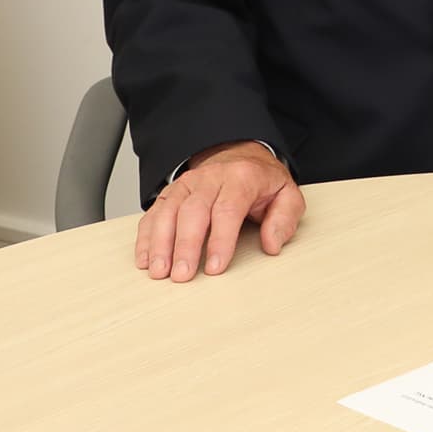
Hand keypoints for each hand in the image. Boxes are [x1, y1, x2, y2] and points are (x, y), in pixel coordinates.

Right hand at [135, 141, 304, 282]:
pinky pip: (154, 213)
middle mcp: (210, 178)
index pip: (228, 209)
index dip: (220, 240)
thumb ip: (284, 219)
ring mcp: (187, 184)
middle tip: (182, 275)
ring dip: (160, 243)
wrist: (240, 156)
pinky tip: (145, 259)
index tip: (215, 267)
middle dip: (186, 246)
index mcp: (242, 178)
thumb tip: (272, 244)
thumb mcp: (287, 195)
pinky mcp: (171, 193)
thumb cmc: (261, 182)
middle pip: (193, 211)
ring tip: (159, 271)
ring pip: (168, 211)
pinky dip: (147, 237)